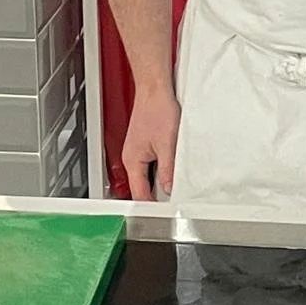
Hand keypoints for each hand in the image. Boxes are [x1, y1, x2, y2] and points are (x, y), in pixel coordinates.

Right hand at [122, 86, 180, 202]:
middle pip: (142, 186)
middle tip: (173, 204)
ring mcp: (137, 151)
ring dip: (159, 182)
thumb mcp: (167, 144)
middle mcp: (132, 158)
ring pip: (147, 175)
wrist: (155, 89)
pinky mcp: (145, 144)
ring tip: (173, 188)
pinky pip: (151, 164)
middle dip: (156, 195)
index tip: (163, 216)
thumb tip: (169, 188)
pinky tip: (172, 169)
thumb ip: (167, 169)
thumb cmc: (157, 109)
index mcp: (133, 160)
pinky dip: (161, 170)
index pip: (139, 193)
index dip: (150, 206)